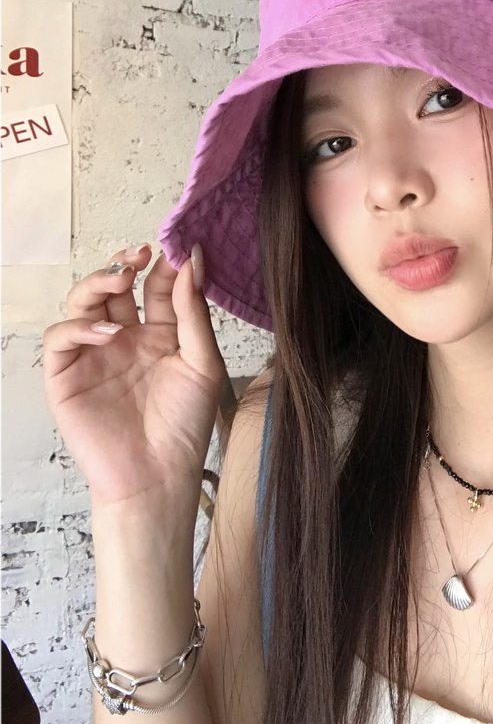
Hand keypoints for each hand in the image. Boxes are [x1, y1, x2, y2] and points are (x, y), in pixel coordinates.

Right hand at [42, 244, 228, 512]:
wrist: (158, 476)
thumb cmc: (184, 425)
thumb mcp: (202, 361)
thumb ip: (193, 312)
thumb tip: (193, 260)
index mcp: (160, 335)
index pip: (156, 288)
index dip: (163, 266)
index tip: (175, 247)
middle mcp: (125, 339)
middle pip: (115, 287)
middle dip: (124, 263)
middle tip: (140, 253)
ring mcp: (93, 354)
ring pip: (83, 302)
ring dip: (98, 283)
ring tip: (121, 280)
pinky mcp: (66, 376)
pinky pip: (60, 338)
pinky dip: (78, 327)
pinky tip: (107, 332)